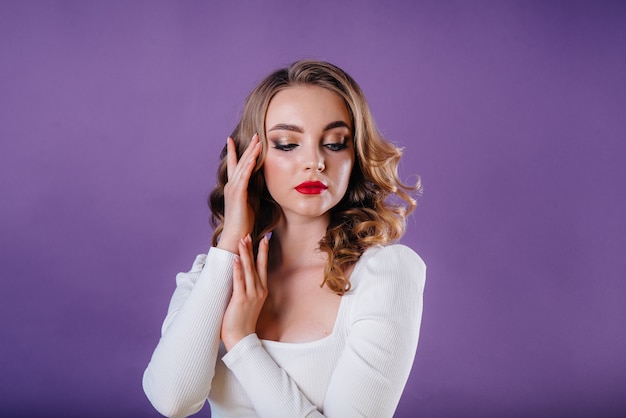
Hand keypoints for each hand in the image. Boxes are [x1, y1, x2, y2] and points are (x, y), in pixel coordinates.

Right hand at [217, 134, 261, 253]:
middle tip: (255, 135)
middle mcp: (231, 186)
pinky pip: (244, 178)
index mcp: (234, 188)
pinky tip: (253, 158)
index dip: (234, 152)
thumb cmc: (244, 223)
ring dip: (251, 153)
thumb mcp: (250, 202)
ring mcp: (233, 190)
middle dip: (248, 148)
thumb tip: (260, 183)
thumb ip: (252, 191)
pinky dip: (249, 167)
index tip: (232, 139)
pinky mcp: (238, 195)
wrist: (237, 236)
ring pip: (243, 167)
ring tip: (258, 141)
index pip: (233, 166)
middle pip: (240, 162)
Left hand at [221, 234, 268, 350]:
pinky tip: (235, 258)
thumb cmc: (241, 321)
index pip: (263, 267)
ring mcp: (251, 295)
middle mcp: (258, 291)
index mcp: (261, 290)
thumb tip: (241, 276)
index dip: (263, 253)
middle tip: (249, 234)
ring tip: (242, 240)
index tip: (264, 239)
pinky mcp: (241, 299)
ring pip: (248, 270)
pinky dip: (237, 269)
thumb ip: (247, 289)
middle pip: (256, 265)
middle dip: (253, 248)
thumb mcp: (248, 302)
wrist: (241, 338)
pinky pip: (239, 281)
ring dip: (245, 254)